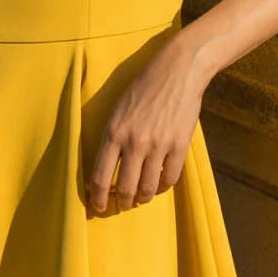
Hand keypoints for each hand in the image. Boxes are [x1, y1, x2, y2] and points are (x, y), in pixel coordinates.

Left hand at [87, 38, 207, 213]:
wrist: (178, 70)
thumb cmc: (144, 85)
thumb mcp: (118, 108)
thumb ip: (113, 136)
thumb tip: (107, 165)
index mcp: (114, 132)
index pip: (101, 176)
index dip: (98, 197)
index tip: (99, 206)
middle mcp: (134, 142)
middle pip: (125, 188)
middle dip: (122, 202)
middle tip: (123, 204)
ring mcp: (158, 145)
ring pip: (147, 188)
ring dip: (143, 197)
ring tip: (141, 196)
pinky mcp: (179, 145)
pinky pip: (170, 178)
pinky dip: (163, 186)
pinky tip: (159, 183)